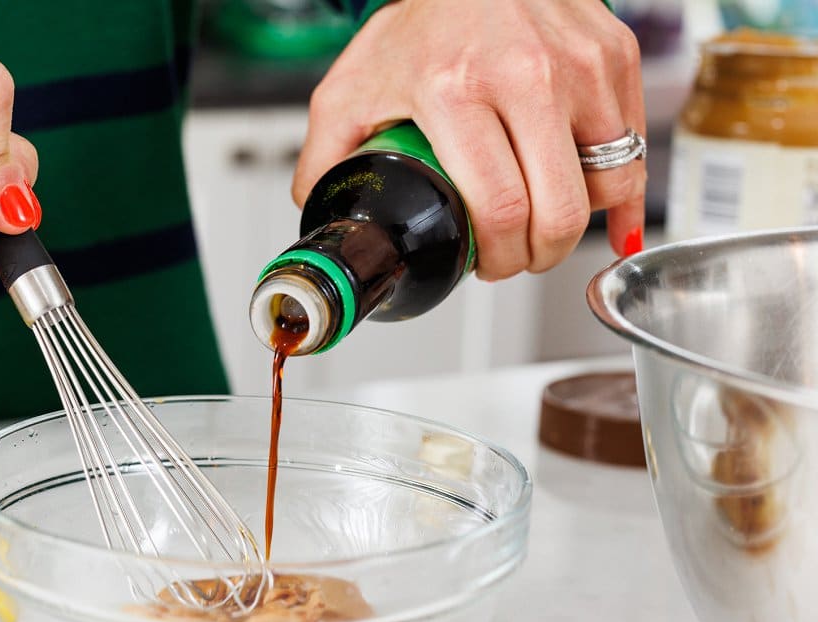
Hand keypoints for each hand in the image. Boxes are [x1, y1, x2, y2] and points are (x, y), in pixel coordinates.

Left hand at [293, 0, 644, 278]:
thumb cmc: (418, 20)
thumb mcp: (351, 88)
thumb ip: (327, 155)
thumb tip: (317, 212)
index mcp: (456, 90)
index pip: (500, 207)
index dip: (500, 258)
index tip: (488, 267)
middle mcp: (526, 75)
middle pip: (560, 210)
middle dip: (540, 256)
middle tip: (519, 258)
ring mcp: (580, 64)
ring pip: (608, 182)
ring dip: (580, 224)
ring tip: (547, 225)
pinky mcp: (616, 55)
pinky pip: (634, 146)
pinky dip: (618, 186)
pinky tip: (597, 204)